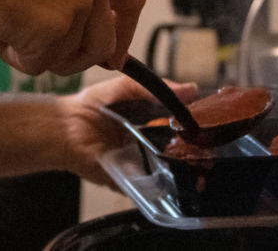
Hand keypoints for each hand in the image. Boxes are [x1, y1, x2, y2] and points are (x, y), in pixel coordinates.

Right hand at [0, 0, 144, 75]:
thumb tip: (84, 24)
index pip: (133, 1)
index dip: (124, 34)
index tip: (112, 56)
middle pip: (102, 43)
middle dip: (70, 56)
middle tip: (33, 46)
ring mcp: (77, 1)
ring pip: (67, 58)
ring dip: (34, 52)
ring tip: (4, 22)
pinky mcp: (53, 26)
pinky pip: (38, 64)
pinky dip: (13, 56)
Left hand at [57, 74, 196, 186]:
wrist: (65, 127)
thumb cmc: (93, 105)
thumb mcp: (126, 88)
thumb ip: (156, 88)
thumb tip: (192, 88)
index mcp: (152, 123)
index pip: (182, 129)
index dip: (197, 128)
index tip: (212, 126)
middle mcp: (150, 146)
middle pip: (181, 153)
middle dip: (197, 153)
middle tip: (210, 149)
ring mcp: (141, 165)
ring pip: (171, 173)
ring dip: (186, 171)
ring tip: (201, 166)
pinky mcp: (130, 182)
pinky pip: (149, 189)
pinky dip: (162, 186)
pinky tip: (174, 180)